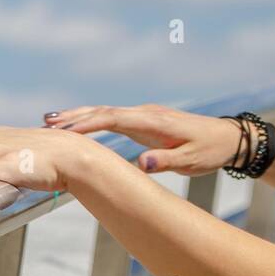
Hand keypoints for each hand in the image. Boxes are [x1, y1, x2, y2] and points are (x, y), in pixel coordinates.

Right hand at [43, 103, 245, 175]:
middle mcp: (146, 113)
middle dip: (75, 116)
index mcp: (154, 122)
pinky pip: (113, 118)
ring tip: (51, 122)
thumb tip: (141, 164)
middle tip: (46, 122)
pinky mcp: (145, 121)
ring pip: (106, 112)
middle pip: (104, 111)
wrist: (227, 138)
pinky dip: (93, 120)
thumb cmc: (209, 151)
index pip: (114, 118)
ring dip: (80, 116)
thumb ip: (167, 163)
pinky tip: (78, 126)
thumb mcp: (191, 161)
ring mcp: (145, 115)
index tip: (64, 131)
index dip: (88, 124)